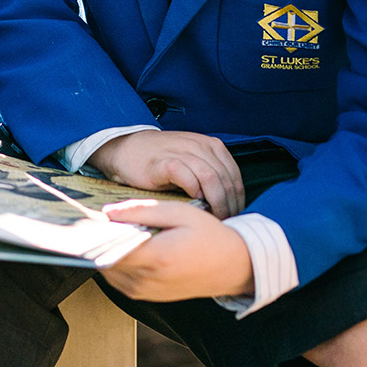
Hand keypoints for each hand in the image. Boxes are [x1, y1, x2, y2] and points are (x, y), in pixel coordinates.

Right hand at [87, 130, 244, 217]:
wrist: (128, 150)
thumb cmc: (161, 160)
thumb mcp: (192, 160)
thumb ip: (210, 173)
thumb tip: (229, 203)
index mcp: (210, 145)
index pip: (234, 174)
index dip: (238, 197)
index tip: (235, 214)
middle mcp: (199, 146)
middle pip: (225, 178)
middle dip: (229, 203)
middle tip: (226, 221)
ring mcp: (181, 151)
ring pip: (210, 177)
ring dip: (215, 201)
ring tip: (213, 216)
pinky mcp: (164, 162)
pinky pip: (187, 175)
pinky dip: (194, 188)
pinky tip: (193, 199)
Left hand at [101, 200, 254, 300]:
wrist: (234, 266)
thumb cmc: (210, 235)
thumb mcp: (180, 212)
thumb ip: (142, 211)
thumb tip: (107, 212)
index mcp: (157, 257)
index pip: (108, 247)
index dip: (93, 232)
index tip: (86, 217)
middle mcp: (147, 280)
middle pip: (104, 260)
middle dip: (98, 240)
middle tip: (97, 219)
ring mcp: (146, 292)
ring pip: (108, 271)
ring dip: (106, 252)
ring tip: (112, 230)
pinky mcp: (146, 296)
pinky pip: (118, 280)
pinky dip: (116, 262)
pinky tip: (125, 245)